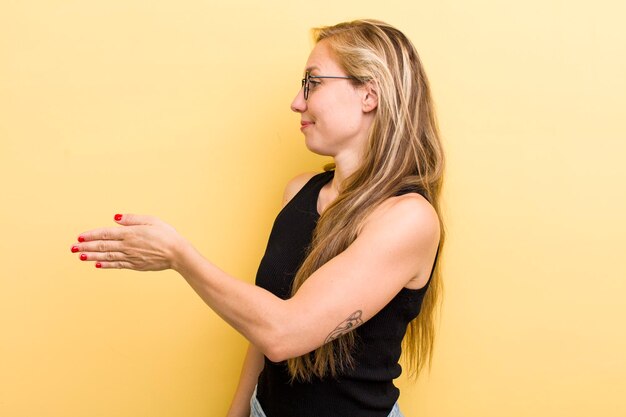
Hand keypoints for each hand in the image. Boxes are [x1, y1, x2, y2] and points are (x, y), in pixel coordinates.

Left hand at [71, 214, 185, 270]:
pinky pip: (117, 265)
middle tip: (72, 248)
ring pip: (107, 257)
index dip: (91, 235)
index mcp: (130, 233)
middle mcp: (127, 246)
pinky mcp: (135, 265)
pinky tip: (97, 265)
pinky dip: (106, 265)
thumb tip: (115, 218)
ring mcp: (130, 257)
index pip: (105, 234)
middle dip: (86, 246)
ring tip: (79, 256)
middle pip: (102, 246)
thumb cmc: (167, 234)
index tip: (79, 236)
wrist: (178, 253)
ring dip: (91, 256)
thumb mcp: (152, 220)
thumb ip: (133, 219)